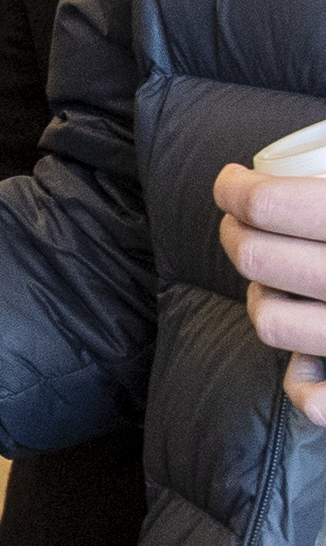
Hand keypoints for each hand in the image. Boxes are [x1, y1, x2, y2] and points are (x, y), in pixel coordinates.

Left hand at [215, 162, 325, 423]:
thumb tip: (313, 150)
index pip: (268, 204)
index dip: (235, 190)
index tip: (232, 182)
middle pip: (255, 257)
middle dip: (236, 235)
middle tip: (240, 224)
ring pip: (269, 320)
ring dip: (263, 298)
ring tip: (278, 281)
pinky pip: (311, 395)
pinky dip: (303, 383)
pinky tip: (307, 361)